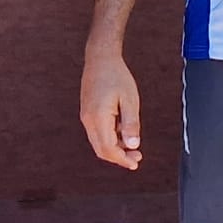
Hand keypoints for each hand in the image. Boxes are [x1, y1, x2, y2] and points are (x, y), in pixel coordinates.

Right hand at [80, 49, 142, 169]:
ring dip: (115, 148)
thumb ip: (131, 124)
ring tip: (133, 148)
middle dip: (119, 157)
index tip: (136, 162)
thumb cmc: (117, 76)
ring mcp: (86, 117)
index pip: (108, 149)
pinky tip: (124, 134)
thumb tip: (133, 146)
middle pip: (101, 149)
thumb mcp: (130, 100)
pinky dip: (110, 138)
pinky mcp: (87, 113)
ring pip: (99, 142)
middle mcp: (88, 120)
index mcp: (98, 118)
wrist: (101, 59)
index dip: (122, 159)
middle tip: (137, 158)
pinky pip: (97, 133)